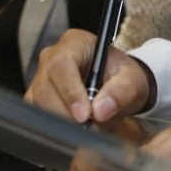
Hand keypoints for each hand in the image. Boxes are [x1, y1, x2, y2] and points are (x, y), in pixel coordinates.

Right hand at [25, 29, 150, 125]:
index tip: (84, 115)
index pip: (61, 64)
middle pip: (45, 88)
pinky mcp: (37, 99)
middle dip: (67, 114)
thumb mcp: (132, 80)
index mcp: (75, 43)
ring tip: (91, 124)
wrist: (118, 85)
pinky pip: (41, 116)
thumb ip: (121, 92)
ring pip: (40, 105)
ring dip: (64, 122)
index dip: (70, 92)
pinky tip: (79, 127)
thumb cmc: (122, 76)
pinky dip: (60, 127)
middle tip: (91, 127)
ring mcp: (41, 79)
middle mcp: (51, 58)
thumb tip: (100, 111)